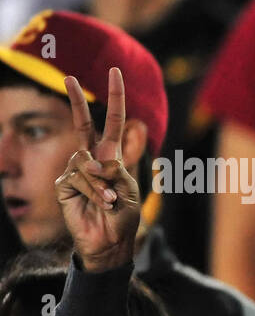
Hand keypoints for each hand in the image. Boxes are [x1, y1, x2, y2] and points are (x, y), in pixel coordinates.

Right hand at [54, 68, 140, 271]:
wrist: (110, 241)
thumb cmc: (123, 216)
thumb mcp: (130, 189)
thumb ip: (116, 169)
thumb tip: (93, 161)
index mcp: (112, 156)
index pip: (113, 123)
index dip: (114, 99)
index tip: (115, 74)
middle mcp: (92, 159)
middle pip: (82, 124)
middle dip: (76, 100)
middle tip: (68, 76)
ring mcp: (75, 170)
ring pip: (87, 163)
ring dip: (103, 184)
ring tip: (110, 201)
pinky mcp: (64, 184)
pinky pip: (79, 179)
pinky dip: (94, 192)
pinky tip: (99, 204)